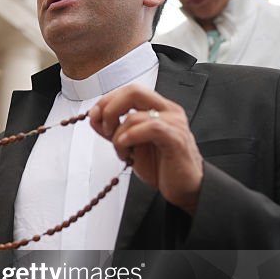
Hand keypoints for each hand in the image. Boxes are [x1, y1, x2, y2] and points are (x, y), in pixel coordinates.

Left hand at [89, 85, 203, 214]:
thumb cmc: (162, 166)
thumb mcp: (130, 145)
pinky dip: (131, 137)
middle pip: (133, 91)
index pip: (129, 91)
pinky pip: (151, 128)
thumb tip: (94, 117)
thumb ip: (113, 130)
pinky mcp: (176, 139)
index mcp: (158, 109)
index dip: (107, 100)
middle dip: (110, 108)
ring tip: (123, 153)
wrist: (185, 187)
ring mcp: (174, 123)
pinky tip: (128, 151)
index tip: (95, 116)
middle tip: (105, 129)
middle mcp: (168, 111)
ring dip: (119, 136)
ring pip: (135, 116)